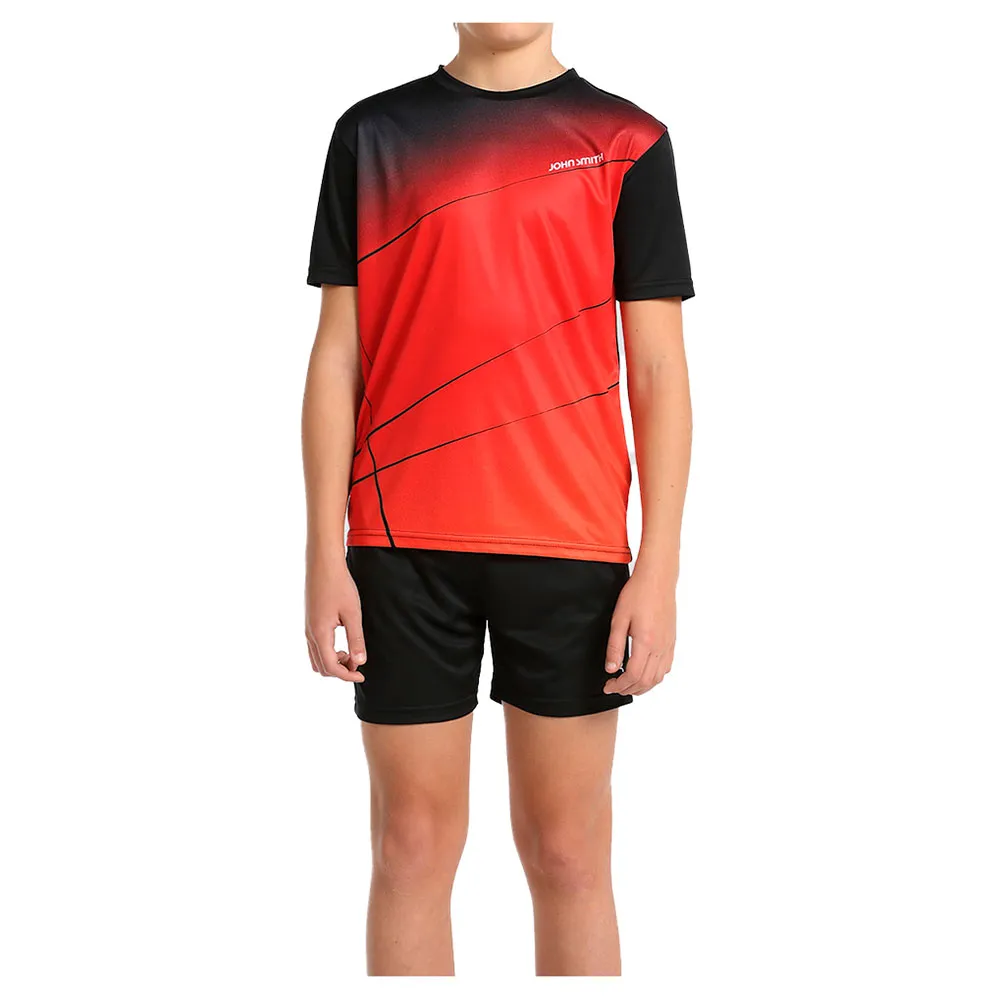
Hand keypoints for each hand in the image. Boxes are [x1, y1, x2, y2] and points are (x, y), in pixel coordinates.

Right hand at [305, 553, 366, 680]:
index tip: (361, 674)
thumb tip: (360, 661)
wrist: (323, 564)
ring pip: (316, 657)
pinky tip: (341, 641)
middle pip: (321, 666)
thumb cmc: (338, 585)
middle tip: (358, 662)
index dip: (347, 675)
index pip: (331, 667)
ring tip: (350, 650)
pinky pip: (315, 646)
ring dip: (333, 661)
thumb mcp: (352, 613)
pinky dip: (328, 652)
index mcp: (320, 634)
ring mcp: (308, 628)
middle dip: (340, 670)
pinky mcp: (310, 621)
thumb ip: (356, 639)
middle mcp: (310, 634)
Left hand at [603, 561, 676, 696]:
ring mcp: (669, 644)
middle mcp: (660, 647)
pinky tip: (644, 673)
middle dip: (629, 689)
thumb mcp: (619, 619)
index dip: (619, 685)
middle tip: (614, 687)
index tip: (608, 685)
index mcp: (646, 642)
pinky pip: (666, 667)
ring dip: (643, 686)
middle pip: (647, 681)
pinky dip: (655, 677)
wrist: (657, 579)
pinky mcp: (672, 640)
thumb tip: (610, 669)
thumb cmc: (637, 594)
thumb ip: (614, 646)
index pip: (633, 675)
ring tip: (628, 684)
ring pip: (659, 678)